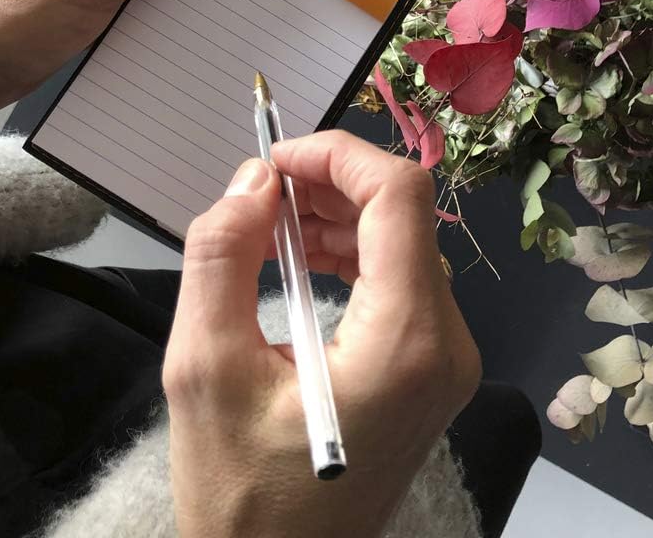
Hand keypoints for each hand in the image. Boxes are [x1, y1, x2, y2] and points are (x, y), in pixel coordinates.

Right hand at [162, 131, 481, 537]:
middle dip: (331, 185)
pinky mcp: (430, 369)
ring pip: (403, 244)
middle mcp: (447, 342)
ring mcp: (446, 359)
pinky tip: (299, 255)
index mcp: (408, 340)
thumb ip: (221, 257)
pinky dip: (351, 255)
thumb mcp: (205, 371)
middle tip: (261, 190)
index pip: (399, 196)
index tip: (275, 159)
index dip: (337, 156)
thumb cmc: (241, 496)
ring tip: (269, 222)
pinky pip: (400, 282)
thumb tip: (252, 181)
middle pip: (403, 216)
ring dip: (338, 217)